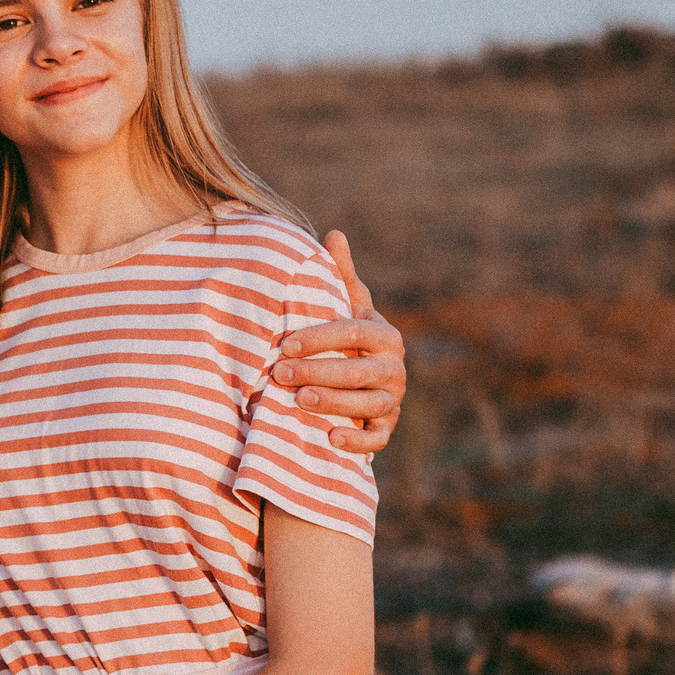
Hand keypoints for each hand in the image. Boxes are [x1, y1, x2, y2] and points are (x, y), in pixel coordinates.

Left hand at [267, 231, 405, 453]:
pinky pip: (378, 439)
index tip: (284, 344)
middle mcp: (394, 368)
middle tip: (280, 374)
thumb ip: (340, 276)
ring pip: (368, 405)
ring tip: (299, 401)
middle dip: (318, 371)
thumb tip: (334, 234)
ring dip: (334, 403)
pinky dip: (358, 441)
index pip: (354, 332)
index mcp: (385, 334)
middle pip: (359, 371)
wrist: (362, 383)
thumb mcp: (346, 308)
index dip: (319, 338)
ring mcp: (393, 400)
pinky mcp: (386, 429)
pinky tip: (331, 437)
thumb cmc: (347, 339)